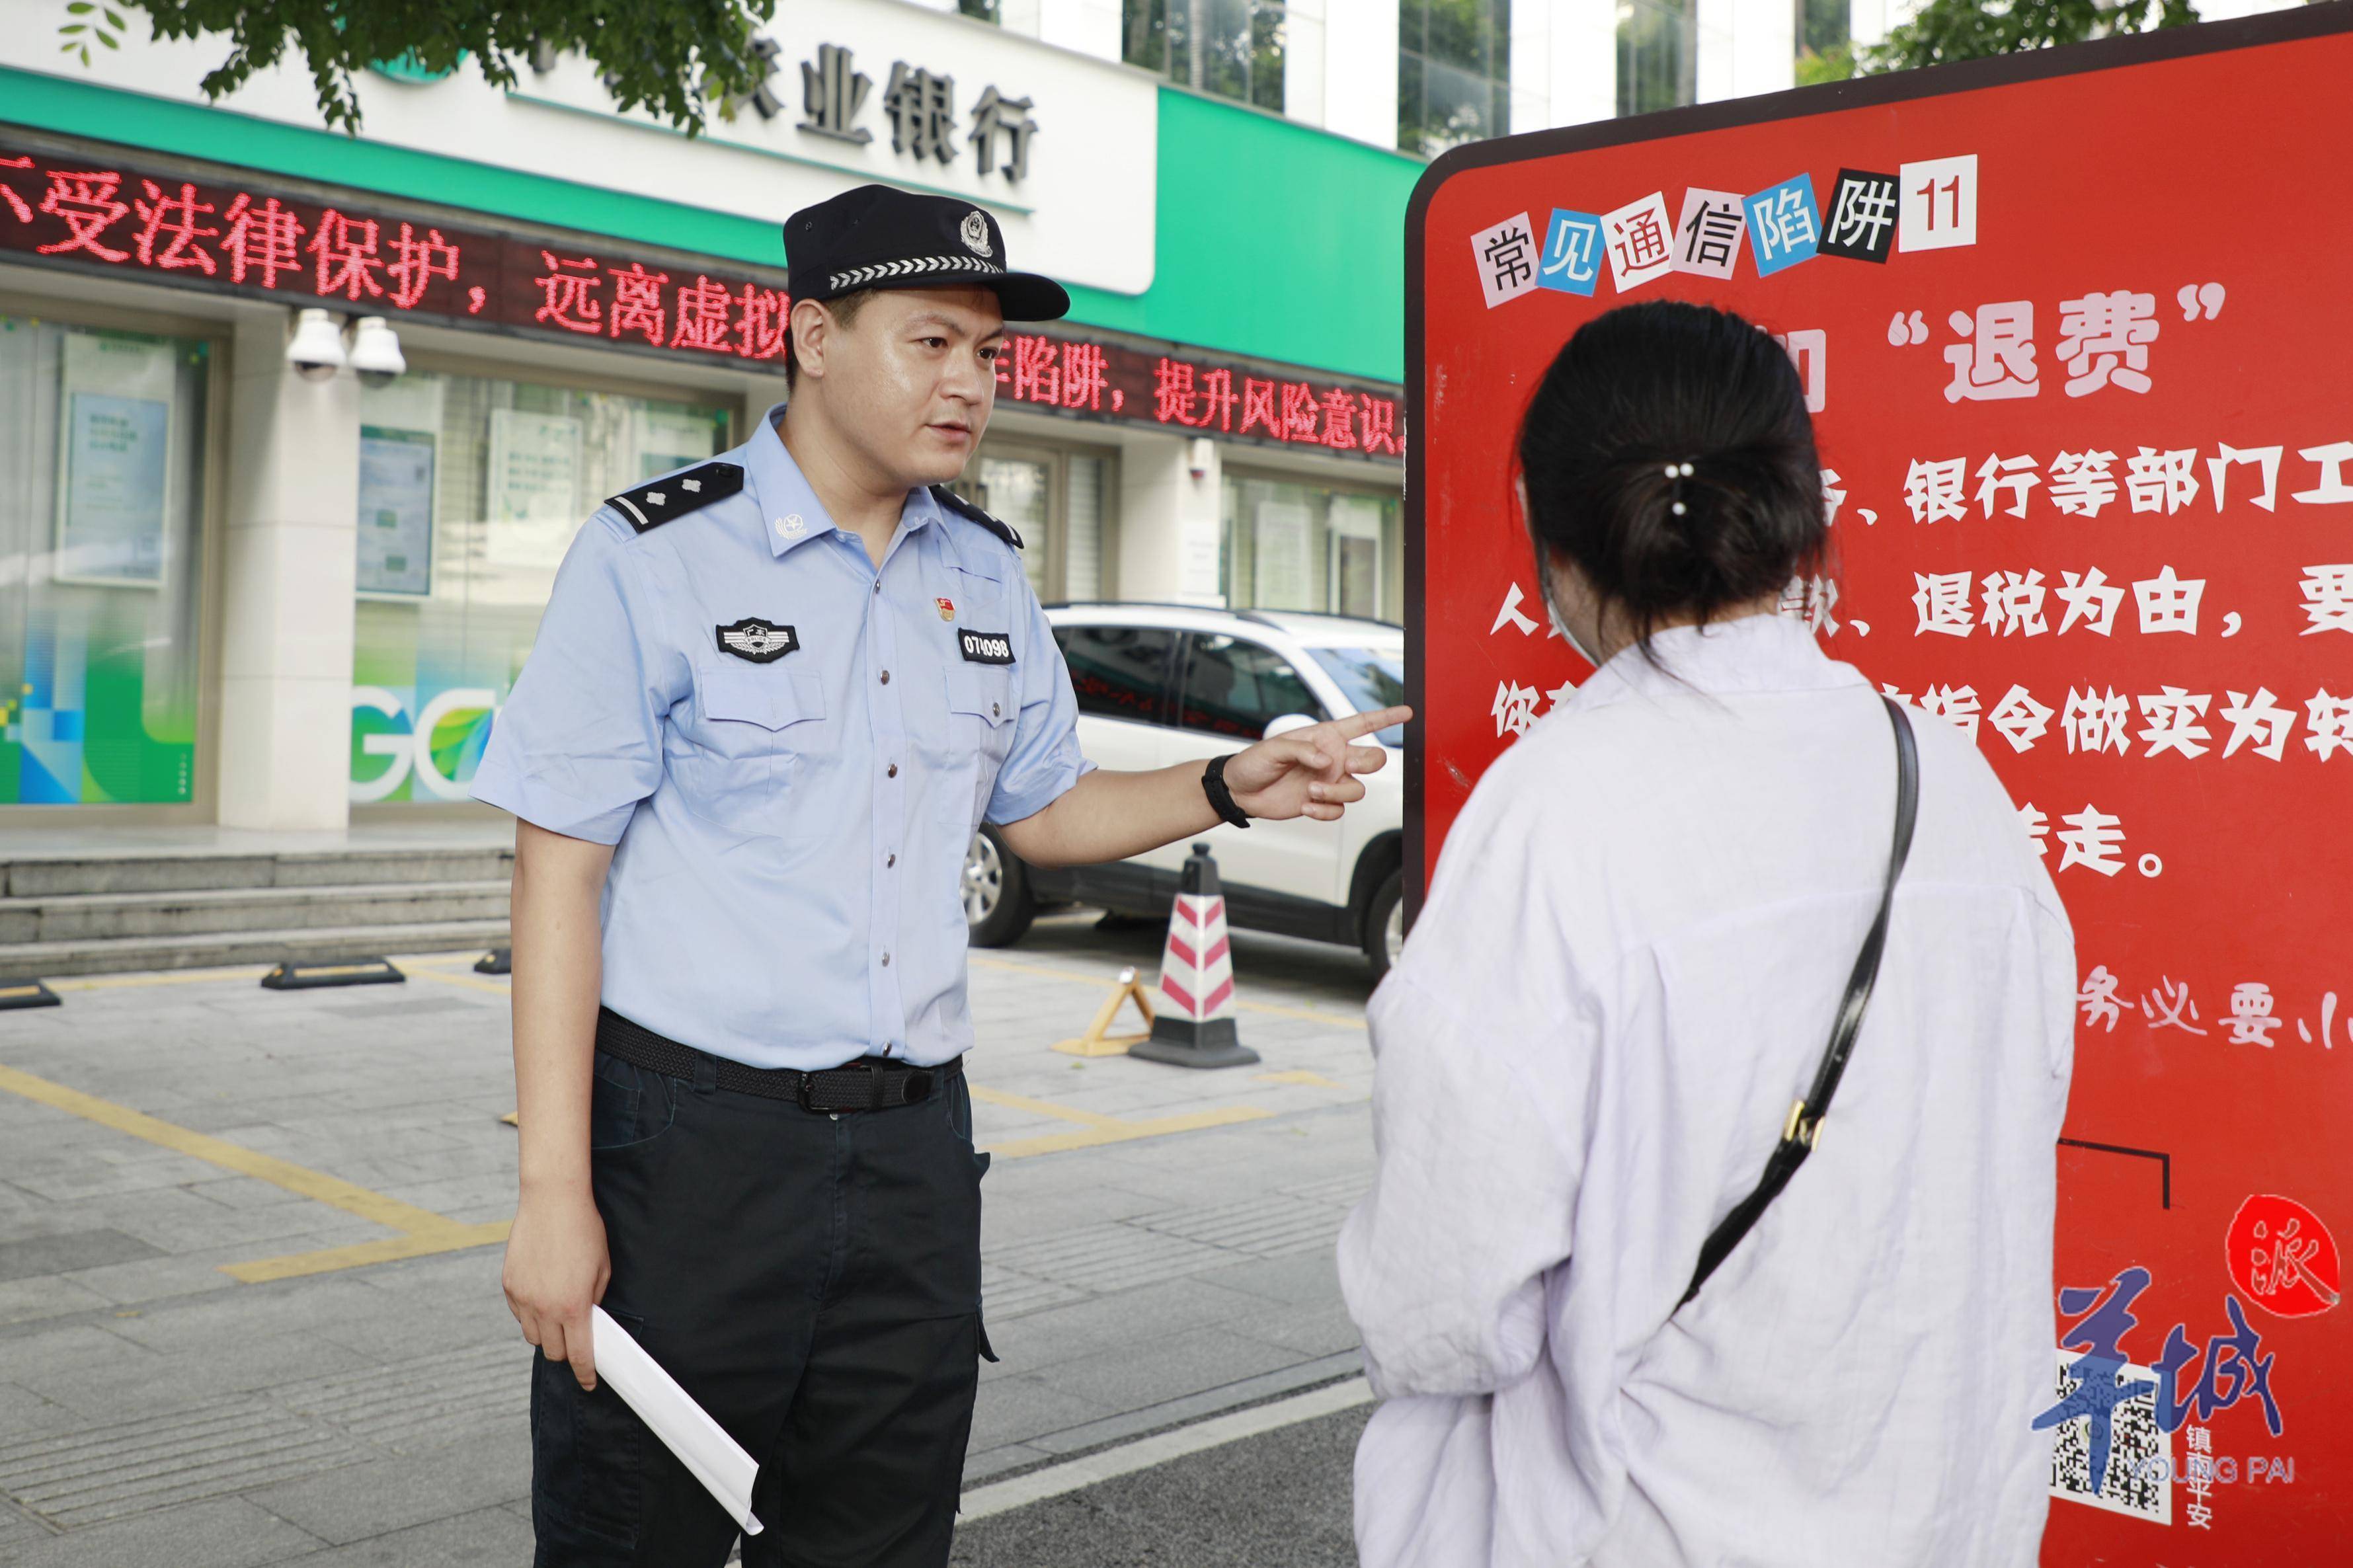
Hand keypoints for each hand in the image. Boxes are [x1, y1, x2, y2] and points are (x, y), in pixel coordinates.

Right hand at [504, 1184, 611, 1390]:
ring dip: (546, 1333)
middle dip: (566, 1351)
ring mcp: (523, 1297)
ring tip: (558, 1313)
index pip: (579, 1355)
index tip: (588, 1383)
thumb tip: (589, 1320)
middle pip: (553, 1351)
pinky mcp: (509, 1285)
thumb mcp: (603, 1268)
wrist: (553, 1201)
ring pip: (532, 1336)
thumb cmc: (585, 1230)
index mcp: (574, 1306)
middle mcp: (545, 1308)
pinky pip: (519, 1314)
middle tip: (575, 1338)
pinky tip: (542, 1295)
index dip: (585, 1374)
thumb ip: (595, 1300)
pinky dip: (530, 1314)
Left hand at [1221, 706, 1411, 822]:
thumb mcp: (1274, 748)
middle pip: (1373, 759)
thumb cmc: (1255, 762)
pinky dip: (1325, 811)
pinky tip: (1306, 806)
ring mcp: (1330, 782)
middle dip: (1368, 763)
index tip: (1408, 712)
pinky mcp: (1322, 803)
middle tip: (1349, 764)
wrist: (1241, 791)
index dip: (1386, 717)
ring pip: (1358, 789)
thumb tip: (1327, 760)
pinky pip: (1339, 811)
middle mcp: (1334, 758)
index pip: (1362, 724)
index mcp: (1326, 737)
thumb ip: (1302, 750)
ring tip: (1312, 791)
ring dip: (1338, 792)